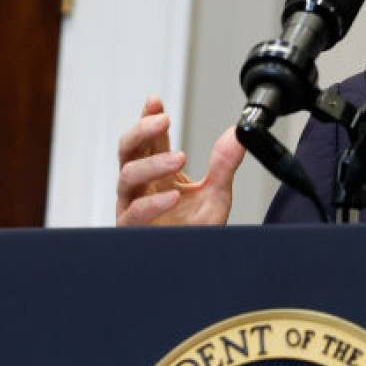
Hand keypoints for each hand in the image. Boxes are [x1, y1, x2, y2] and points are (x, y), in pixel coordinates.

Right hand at [115, 97, 245, 225]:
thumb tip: (238, 133)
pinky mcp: (132, 229)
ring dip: (152, 164)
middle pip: (126, 150)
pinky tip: (173, 196)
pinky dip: (153, 204)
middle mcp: (140, 187)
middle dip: (141, 131)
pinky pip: (134, 213)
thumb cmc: (195, 230)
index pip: (147, 139)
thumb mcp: (216, 193)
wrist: (194, 264)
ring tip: (180, 157)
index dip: (147, 118)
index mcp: (156, 173)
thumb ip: (224, 164)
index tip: (155, 101)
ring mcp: (132, 207)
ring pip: (127, 176)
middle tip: (162, 120)